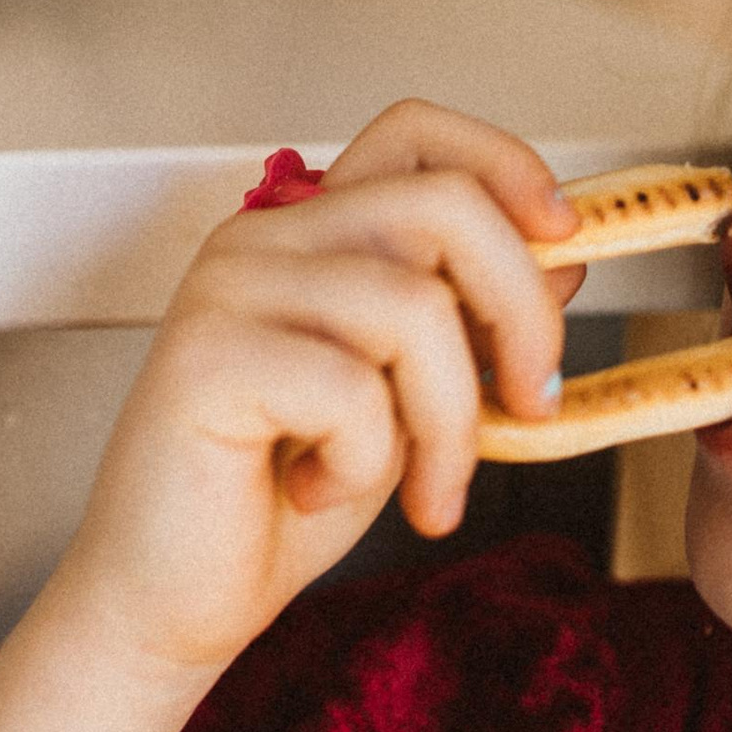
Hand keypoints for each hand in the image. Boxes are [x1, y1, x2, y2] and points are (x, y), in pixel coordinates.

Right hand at [60, 103, 583, 681]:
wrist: (170, 598)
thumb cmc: (272, 503)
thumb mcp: (401, 402)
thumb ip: (460, 324)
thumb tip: (560, 257)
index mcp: (308, 234)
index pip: (414, 133)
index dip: (506, 166)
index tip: (561, 238)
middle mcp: (263, 239)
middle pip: (444, 206)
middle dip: (520, 312)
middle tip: (529, 404)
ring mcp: (228, 289)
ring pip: (416, 307)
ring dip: (450, 425)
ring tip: (424, 490)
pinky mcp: (208, 357)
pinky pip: (353, 391)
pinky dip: (368, 466)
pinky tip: (318, 493)